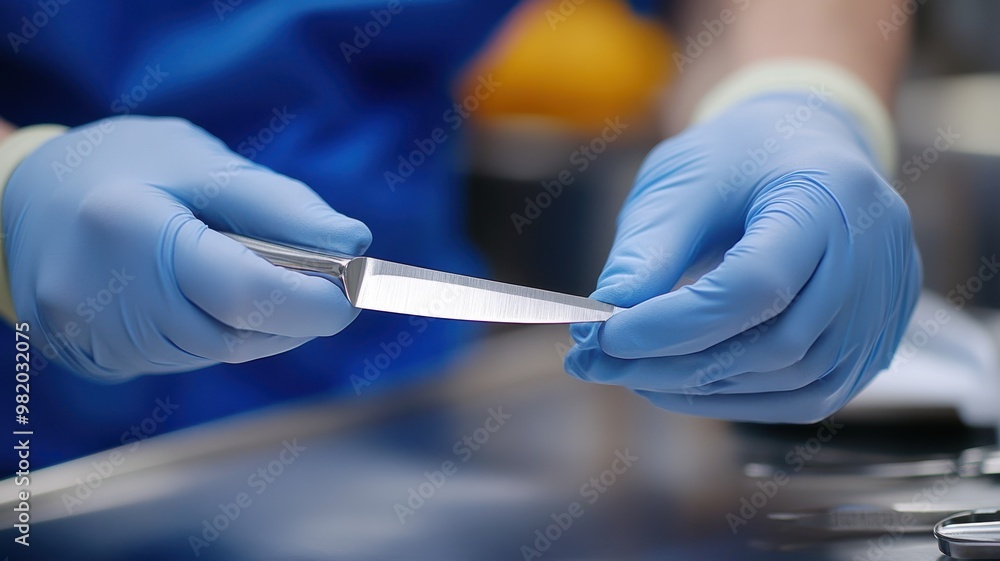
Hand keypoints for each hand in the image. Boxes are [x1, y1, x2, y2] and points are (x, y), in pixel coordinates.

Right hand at [3, 116, 370, 379]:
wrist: (25, 195)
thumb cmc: (127, 166)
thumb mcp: (203, 162)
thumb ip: (279, 205)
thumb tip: (353, 244)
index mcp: (131, 227)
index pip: (245, 290)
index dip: (312, 301)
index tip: (356, 293)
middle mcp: (105, 294)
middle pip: (235, 333)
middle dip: (297, 317)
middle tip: (332, 291)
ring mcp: (93, 336)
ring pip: (215, 353)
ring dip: (262, 327)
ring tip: (269, 281)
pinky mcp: (94, 358)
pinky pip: (183, 358)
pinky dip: (220, 333)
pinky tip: (217, 298)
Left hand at [564, 92, 921, 422]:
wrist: (804, 150)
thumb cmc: (737, 159)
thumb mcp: (682, 181)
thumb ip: (646, 250)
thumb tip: (602, 321)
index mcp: (831, 193)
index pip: (757, 284)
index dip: (676, 323)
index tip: (606, 336)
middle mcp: (876, 254)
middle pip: (778, 343)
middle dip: (678, 365)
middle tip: (603, 365)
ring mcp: (885, 304)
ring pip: (794, 381)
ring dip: (704, 391)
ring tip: (633, 373)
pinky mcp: (876, 340)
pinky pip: (808, 395)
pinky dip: (739, 400)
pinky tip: (683, 385)